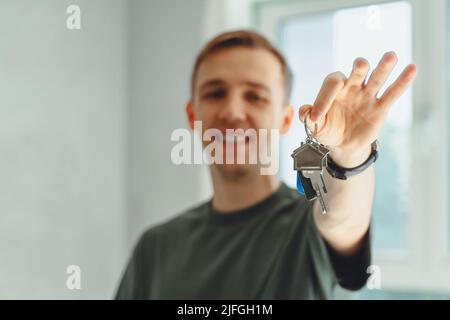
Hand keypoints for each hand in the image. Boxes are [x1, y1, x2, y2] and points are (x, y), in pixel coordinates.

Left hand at [299, 52, 416, 166]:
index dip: (322, 99)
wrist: (343, 144)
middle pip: (357, 72)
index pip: (331, 85)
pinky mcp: (380, 107)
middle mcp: (352, 87)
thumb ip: (309, 118)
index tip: (316, 117)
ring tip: (391, 56)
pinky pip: (392, 94)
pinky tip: (412, 68)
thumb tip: (305, 111)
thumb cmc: (327, 129)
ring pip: (376, 78)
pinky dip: (402, 81)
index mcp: (334, 89)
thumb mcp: (315, 127)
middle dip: (359, 68)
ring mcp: (367, 96)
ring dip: (383, 68)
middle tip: (361, 65)